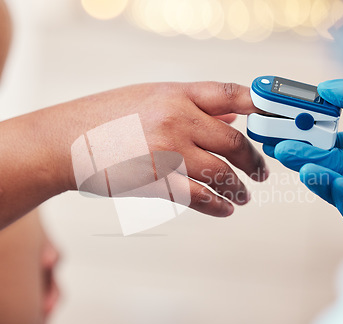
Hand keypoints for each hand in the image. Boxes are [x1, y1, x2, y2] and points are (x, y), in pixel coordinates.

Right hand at [55, 82, 268, 216]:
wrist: (66, 141)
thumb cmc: (105, 116)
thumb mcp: (150, 97)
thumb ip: (193, 105)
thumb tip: (231, 116)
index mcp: (176, 94)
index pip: (232, 95)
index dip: (261, 107)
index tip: (276, 121)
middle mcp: (177, 120)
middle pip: (235, 143)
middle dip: (253, 161)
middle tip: (260, 172)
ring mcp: (168, 152)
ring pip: (222, 174)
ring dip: (239, 188)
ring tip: (245, 196)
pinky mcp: (156, 182)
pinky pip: (199, 198)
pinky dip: (218, 206)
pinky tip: (226, 209)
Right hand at [262, 79, 342, 235]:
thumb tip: (327, 88)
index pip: (335, 142)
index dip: (310, 136)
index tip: (287, 128)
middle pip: (331, 164)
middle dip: (304, 155)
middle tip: (280, 146)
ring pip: (341, 191)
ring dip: (319, 179)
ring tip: (300, 165)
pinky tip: (341, 185)